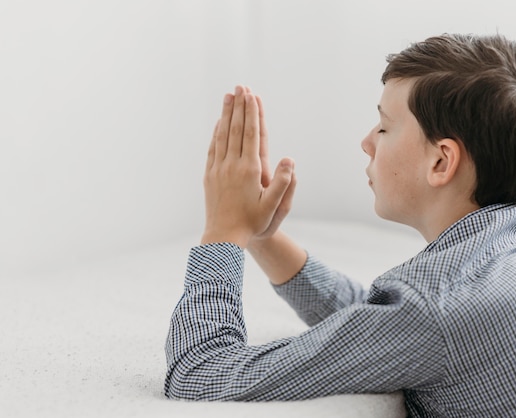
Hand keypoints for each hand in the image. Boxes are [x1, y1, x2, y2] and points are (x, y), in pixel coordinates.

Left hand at [201, 86, 294, 247]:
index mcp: (249, 170)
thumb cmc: (252, 223)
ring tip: (228, 96)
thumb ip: (283, 183)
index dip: (252, 113)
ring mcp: (218, 169)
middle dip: (239, 106)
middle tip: (240, 86)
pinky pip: (213, 148)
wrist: (223, 237)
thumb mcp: (273, 207)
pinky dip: (216, 132)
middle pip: (236, 129)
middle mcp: (232, 165)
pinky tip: (219, 123)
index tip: (251, 95)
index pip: (251, 135)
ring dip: (226, 114)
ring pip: (222, 135)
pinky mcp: (210, 175)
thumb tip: (290, 160)